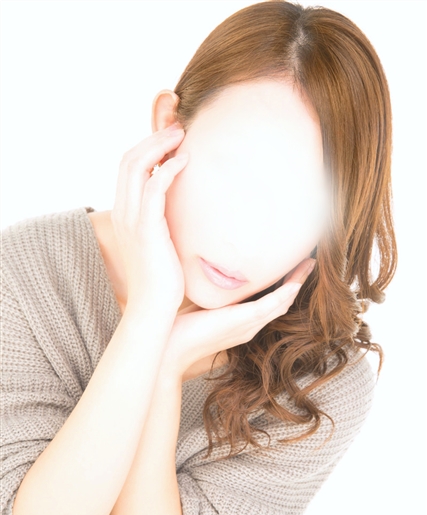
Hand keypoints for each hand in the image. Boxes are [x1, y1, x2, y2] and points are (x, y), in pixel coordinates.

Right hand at [110, 123, 188, 314]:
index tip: (171, 138)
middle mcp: (123, 213)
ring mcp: (132, 220)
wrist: (153, 309)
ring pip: (136, 167)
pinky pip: (153, 188)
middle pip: (129, 160)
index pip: (128, 168)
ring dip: (160, 145)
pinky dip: (167, 169)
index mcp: (125, 215)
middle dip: (153, 138)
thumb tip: (182, 213)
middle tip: (178, 127)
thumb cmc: (162, 280)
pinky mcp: (147, 229)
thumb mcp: (161, 245)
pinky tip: (185, 161)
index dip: (147, 147)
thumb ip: (164, 224)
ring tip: (182, 135)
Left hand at [161, 258, 315, 377]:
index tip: (291, 266)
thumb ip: (210, 291)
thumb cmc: (178, 327)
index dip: (283, 285)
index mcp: (241, 323)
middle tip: (309, 262)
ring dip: (297, 283)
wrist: (169, 348)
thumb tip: (206, 268)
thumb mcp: (199, 304)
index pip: (269, 302)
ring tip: (309, 264)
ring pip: (282, 303)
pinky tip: (295, 280)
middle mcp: (249, 326)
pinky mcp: (243, 322)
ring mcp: (248, 326)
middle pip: (282, 303)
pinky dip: (285, 292)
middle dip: (297, 282)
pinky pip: (271, 306)